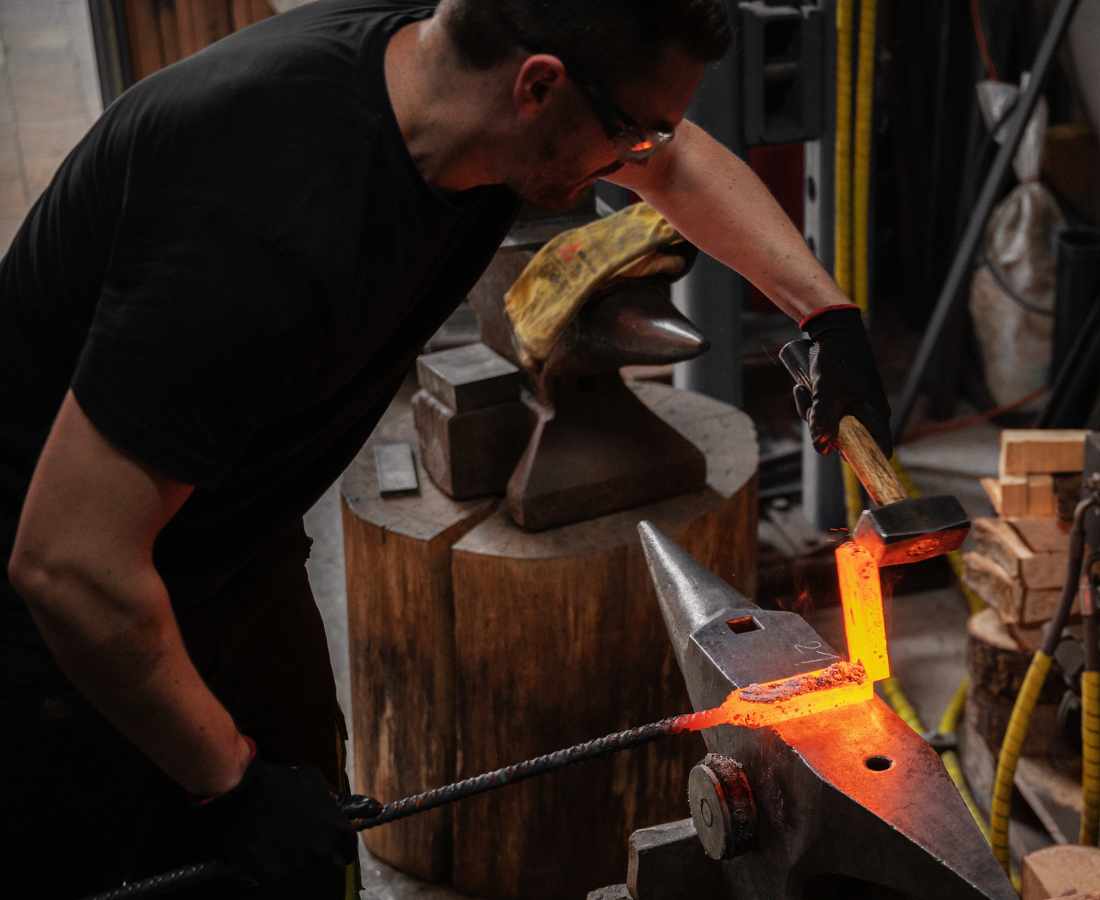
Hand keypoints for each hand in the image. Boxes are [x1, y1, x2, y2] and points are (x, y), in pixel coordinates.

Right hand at [198, 751, 357, 882]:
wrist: (239, 793)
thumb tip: (333, 805)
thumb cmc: (277, 781)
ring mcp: (298, 866)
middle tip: (302, 845)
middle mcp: (322, 850)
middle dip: (319, 856)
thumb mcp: (311, 777)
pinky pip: (278, 876)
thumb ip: (328, 796)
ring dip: (295, 861)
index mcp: (335, 827)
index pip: (348, 850)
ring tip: (279, 844)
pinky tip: (264, 851)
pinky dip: (272, 867)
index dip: (340, 848)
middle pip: (329, 864)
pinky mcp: (273, 876)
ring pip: (303, 870)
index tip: (333, 848)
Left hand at [793, 305, 892, 457]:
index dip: (862, 458)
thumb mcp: (825, 390)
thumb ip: (822, 419)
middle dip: (820, 426)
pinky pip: (827, 409)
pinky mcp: (845, 395)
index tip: (838, 453)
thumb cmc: (836, 358)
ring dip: (812, 411)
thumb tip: (822, 449)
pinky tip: (801, 388)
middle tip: (808, 401)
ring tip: (803, 389)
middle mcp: (870, 411)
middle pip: (845, 437)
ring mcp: (857, 404)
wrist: (834, 329)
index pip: (880, 448)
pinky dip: (813, 403)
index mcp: (875, 413)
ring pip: (832, 422)